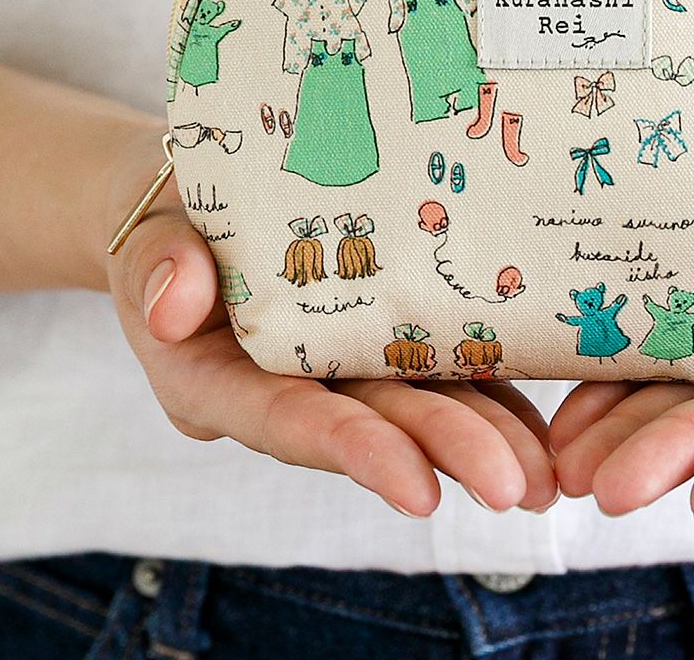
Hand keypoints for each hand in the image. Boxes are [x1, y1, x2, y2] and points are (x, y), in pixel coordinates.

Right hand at [103, 133, 556, 516]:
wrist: (194, 204)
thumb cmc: (166, 216)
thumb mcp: (149, 232)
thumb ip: (159, 266)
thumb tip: (174, 305)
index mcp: (218, 382)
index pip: (288, 422)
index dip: (354, 453)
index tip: (418, 489)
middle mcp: (287, 388)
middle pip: (371, 423)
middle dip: (443, 453)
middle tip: (515, 486)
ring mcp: (340, 368)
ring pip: (415, 403)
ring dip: (481, 438)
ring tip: (544, 474)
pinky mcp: (378, 342)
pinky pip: (436, 371)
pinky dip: (487, 394)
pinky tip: (537, 421)